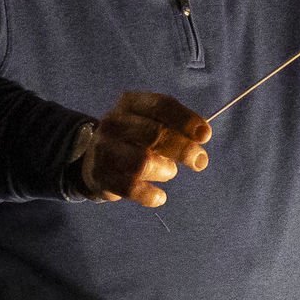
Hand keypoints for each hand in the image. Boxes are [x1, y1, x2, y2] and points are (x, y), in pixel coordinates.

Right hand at [83, 90, 210, 205]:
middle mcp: (113, 123)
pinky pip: (131, 189)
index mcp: (130, 103)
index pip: (161, 105)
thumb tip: (202, 136)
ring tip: (168, 172)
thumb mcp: (151, 122)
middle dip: (183, 149)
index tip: (205, 135)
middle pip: (155, 134)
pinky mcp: (100, 176)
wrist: (94, 159)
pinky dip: (151, 195)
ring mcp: (103, 149)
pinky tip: (160, 196)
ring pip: (143, 163)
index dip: (186, 120)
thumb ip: (176, 127)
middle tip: (200, 161)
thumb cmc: (135, 138)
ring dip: (165, 171)